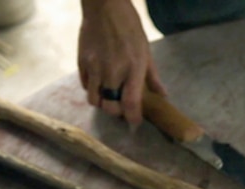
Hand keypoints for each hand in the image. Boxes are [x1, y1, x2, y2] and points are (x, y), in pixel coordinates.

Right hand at [77, 0, 166, 127]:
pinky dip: (93, 90)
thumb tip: (163, 95)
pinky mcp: (81, 63)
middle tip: (122, 109)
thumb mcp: (146, 51)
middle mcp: (112, 71)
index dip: (133, 117)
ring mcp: (94, 67)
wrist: (104, 7)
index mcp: (132, 68)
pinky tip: (100, 84)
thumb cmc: (129, 27)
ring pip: (94, 100)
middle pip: (110, 107)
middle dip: (117, 113)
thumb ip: (152, 77)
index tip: (135, 121)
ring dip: (103, 103)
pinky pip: (85, 86)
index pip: (131, 103)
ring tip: (110, 97)